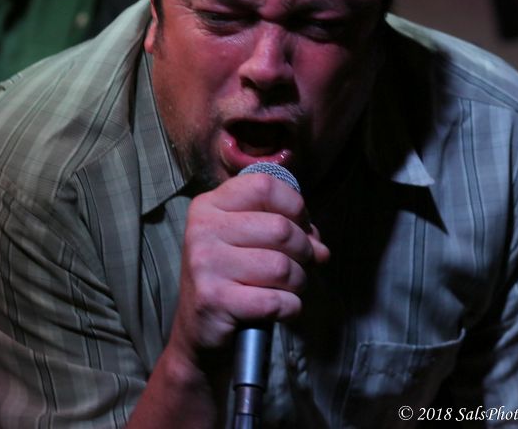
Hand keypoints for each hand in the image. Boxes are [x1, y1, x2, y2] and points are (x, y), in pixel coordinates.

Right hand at [167, 171, 329, 373]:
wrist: (198, 332)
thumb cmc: (230, 280)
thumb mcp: (245, 241)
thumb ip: (281, 228)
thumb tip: (319, 246)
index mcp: (208, 206)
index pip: (264, 186)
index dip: (295, 206)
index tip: (299, 225)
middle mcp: (202, 230)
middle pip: (281, 228)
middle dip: (304, 251)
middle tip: (299, 266)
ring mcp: (205, 264)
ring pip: (282, 266)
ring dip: (298, 282)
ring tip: (286, 288)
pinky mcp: (214, 299)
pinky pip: (276, 300)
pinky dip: (289, 308)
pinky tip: (278, 309)